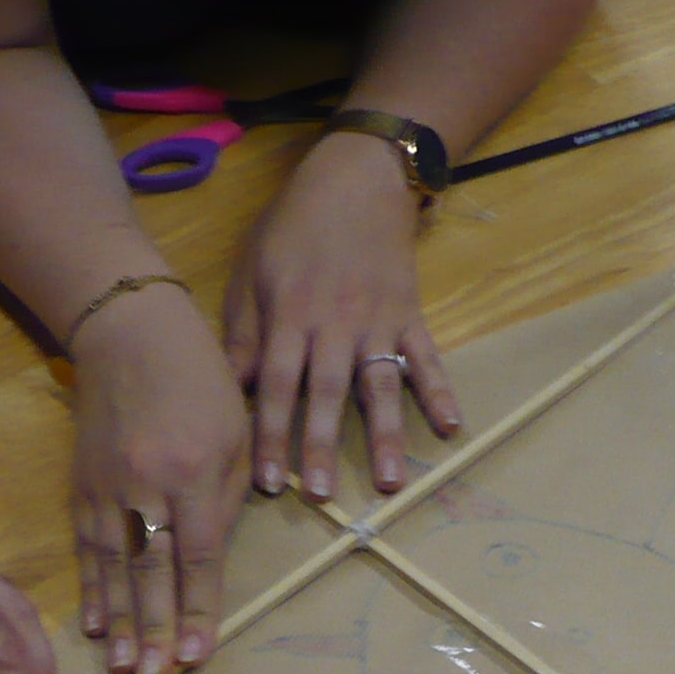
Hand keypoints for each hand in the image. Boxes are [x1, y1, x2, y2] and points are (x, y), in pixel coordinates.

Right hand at [68, 287, 250, 673]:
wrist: (129, 331)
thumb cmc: (200, 380)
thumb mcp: (236, 431)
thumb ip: (229, 497)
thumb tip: (212, 558)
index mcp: (193, 473)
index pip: (197, 557)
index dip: (197, 610)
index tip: (197, 656)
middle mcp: (146, 487)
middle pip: (151, 571)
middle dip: (153, 629)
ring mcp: (107, 488)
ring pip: (113, 566)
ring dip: (119, 622)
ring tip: (122, 667)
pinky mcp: (81, 485)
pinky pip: (86, 546)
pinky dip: (91, 588)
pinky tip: (93, 624)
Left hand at [225, 131, 462, 501]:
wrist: (358, 176)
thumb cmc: (294, 226)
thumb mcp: (252, 269)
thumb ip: (242, 332)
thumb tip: (224, 389)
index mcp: (289, 313)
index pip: (275, 383)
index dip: (271, 433)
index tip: (268, 482)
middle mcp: (335, 323)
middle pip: (325, 392)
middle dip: (322, 445)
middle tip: (321, 497)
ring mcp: (378, 320)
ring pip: (378, 384)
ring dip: (384, 434)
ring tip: (389, 483)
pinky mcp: (410, 313)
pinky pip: (426, 357)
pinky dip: (438, 390)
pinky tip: (450, 427)